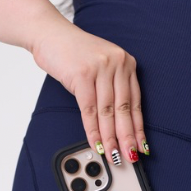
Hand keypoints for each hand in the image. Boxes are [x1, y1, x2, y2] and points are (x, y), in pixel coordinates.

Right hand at [31, 21, 148, 164]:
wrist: (49, 33)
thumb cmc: (74, 54)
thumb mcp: (100, 68)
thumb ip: (110, 90)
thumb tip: (116, 125)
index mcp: (126, 64)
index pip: (135, 103)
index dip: (138, 127)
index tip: (141, 146)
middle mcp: (117, 64)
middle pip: (124, 109)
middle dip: (127, 137)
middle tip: (130, 156)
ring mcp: (101, 68)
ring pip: (107, 112)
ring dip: (110, 138)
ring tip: (113, 154)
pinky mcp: (83, 74)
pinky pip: (89, 110)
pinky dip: (92, 130)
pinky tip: (95, 142)